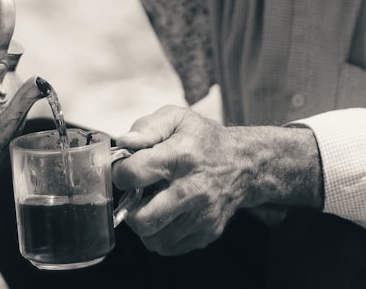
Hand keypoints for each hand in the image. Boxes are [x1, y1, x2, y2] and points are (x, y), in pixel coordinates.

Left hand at [111, 106, 252, 254]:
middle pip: (143, 218)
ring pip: (154, 239)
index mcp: (182, 156)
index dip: (120, 172)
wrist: (245, 163)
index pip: (134, 173)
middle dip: (130, 209)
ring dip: (145, 223)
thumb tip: (124, 143)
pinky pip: (169, 247)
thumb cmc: (204, 140)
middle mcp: (194, 189)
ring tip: (153, 204)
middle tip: (137, 195)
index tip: (126, 170)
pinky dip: (161, 234)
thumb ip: (147, 127)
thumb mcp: (178, 118)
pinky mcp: (208, 232)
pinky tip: (168, 213)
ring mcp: (202, 215)